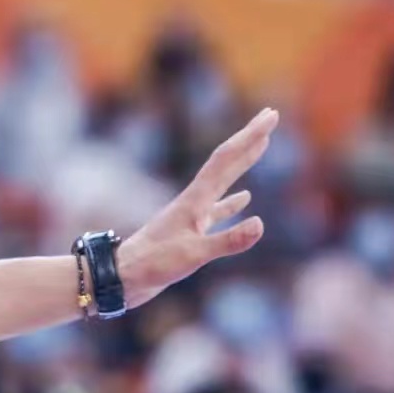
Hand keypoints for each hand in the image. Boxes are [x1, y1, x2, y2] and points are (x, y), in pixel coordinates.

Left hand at [118, 108, 279, 305]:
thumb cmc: (153, 265)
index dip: (250, 136)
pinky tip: (246, 199)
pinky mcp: (191, 231)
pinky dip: (234, 202)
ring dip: (244, 162)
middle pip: (227, 161)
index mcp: (195, 199)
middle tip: (271, 116)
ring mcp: (192, 214)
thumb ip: (228, 240)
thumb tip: (261, 223)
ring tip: (260, 146)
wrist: (122, 276)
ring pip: (224, 181)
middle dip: (250, 138)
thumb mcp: (194, 254)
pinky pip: (219, 209)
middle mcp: (194, 200)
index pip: (227, 158)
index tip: (271, 115)